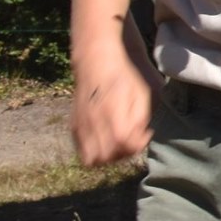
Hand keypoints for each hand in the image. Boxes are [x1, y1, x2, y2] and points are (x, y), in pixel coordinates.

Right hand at [70, 49, 157, 166]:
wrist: (97, 61)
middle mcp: (95, 124)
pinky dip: (94, 153)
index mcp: (114, 115)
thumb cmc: (125, 76)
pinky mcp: (74, 126)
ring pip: (93, 159)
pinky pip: (82, 151)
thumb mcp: (143, 93)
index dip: (139, 144)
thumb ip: (142, 118)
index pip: (125, 145)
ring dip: (108, 157)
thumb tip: (140, 138)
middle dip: (125, 153)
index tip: (146, 133)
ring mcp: (82, 126)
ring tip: (119, 144)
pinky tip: (106, 142)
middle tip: (133, 140)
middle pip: (108, 157)